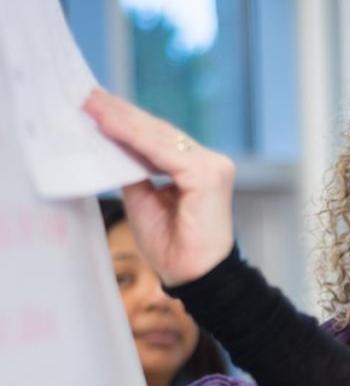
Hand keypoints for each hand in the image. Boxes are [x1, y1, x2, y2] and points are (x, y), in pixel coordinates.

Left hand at [83, 88, 234, 286]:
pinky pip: (163, 150)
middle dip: (120, 113)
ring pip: (160, 136)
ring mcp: (213, 166)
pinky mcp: (208, 175)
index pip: (158, 139)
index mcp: (198, 169)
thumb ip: (135, 171)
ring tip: (91, 104)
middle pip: (159, 132)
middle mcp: (211, 162)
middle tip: (86, 95)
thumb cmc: (173, 248)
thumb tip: (109, 142)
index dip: (126, 122)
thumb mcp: (144, 202)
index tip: (94, 105)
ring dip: (122, 119)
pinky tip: (108, 124)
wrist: (195, 277)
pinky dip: (133, 136)